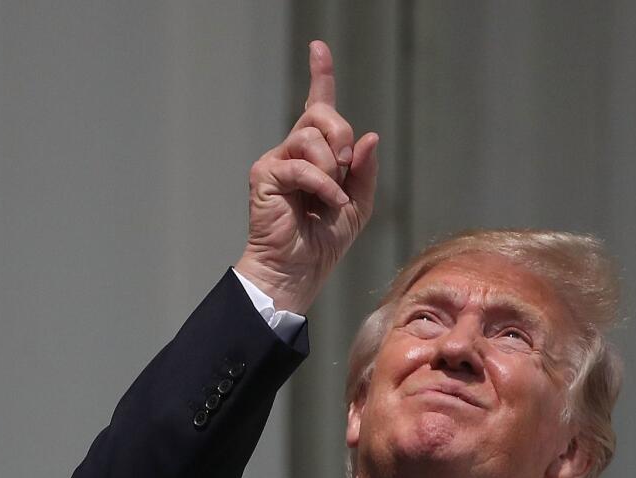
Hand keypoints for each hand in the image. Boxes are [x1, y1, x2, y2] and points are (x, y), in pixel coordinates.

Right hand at [235, 40, 379, 313]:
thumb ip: (364, 170)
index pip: (317, 106)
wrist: (298, 271)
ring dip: (333, 167)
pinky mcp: (265, 175)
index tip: (318, 48)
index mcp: (316, 154)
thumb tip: (370, 136)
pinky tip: (328, 204)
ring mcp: (277, 161)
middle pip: (322, 114)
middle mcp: (293, 151)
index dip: (320, 75)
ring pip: (311, 136)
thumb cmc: (324, 242)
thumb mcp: (358, 204)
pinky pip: (302, 166)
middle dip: (343, 136)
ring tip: (333, 196)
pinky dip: (323, 186)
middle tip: (347, 168)